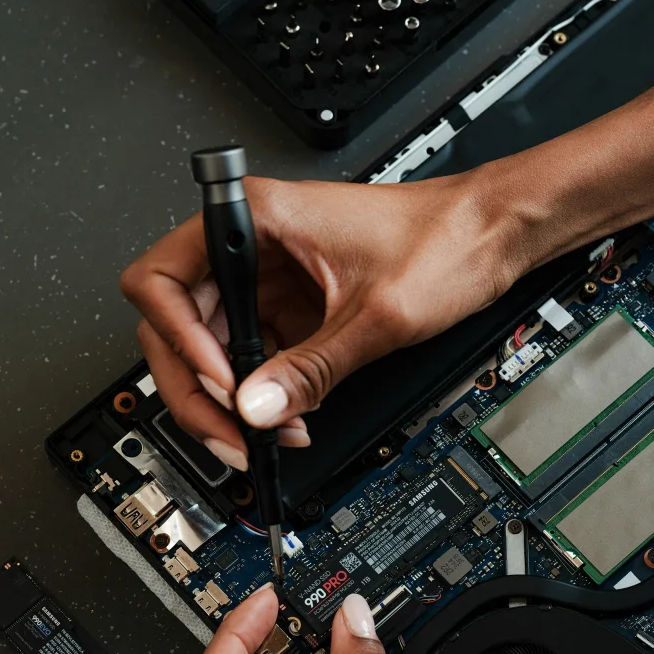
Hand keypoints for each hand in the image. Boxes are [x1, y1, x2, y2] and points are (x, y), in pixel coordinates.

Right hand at [121, 169, 528, 470]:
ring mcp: (269, 281)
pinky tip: (288, 417)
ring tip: (268, 433)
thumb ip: (312, 368)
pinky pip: (255, 357)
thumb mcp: (375, 315)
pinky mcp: (292, 309)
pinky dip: (264, 394)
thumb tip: (256, 409)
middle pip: (178, 325)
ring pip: (213, 349)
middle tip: (232, 431)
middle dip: (199, 388)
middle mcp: (253, 247)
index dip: (179, 340)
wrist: (491, 235)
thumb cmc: (444, 238)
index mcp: (258, 219)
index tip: (222, 381)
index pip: (162, 280)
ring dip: (233, 400)